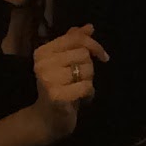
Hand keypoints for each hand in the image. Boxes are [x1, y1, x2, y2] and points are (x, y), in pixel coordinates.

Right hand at [28, 23, 107, 138]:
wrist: (47, 118)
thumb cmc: (59, 88)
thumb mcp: (65, 62)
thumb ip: (74, 43)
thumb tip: (89, 27)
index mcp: (43, 51)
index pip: (76, 38)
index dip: (94, 45)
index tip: (103, 56)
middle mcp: (42, 63)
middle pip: (84, 54)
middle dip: (89, 68)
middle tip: (80, 80)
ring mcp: (48, 80)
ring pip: (86, 70)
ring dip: (89, 82)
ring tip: (78, 89)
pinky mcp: (56, 95)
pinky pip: (86, 86)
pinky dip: (88, 94)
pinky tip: (81, 99)